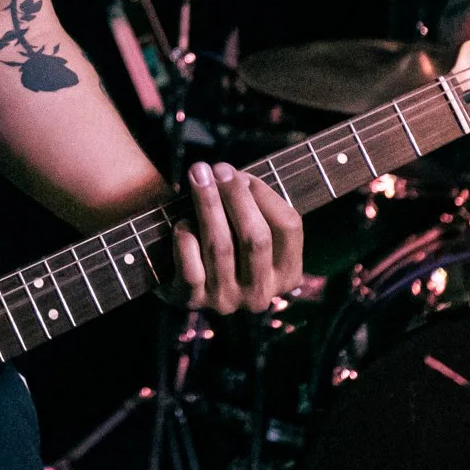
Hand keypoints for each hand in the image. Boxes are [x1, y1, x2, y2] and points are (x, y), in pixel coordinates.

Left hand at [170, 161, 303, 312]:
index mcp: (286, 274)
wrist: (181, 278)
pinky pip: (190, 267)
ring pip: (221, 247)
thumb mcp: (249, 226)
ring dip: (208, 205)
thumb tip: (231, 175)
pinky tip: (181, 221)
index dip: (266, 195)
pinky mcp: (193, 301)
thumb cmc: (225, 239)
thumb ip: (253, 204)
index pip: (288, 227)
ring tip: (198, 175)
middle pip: (256, 237)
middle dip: (236, 197)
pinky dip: (186, 239)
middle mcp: (260, 294)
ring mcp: (226, 300)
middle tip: (218, 168)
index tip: (243, 174)